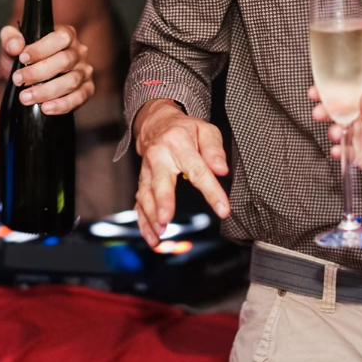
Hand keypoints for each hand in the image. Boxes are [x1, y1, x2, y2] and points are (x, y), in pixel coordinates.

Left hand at [0, 24, 93, 114]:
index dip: (41, 49)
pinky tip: (45, 108)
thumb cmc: (22, 59)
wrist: (25, 81)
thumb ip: (9, 38)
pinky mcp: (87, 89)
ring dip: (46, 91)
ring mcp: (84, 71)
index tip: (22, 58)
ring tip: (25, 97)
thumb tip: (16, 45)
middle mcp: (79, 51)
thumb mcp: (12, 45)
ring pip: (71, 81)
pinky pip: (79, 98)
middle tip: (18, 80)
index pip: (60, 38)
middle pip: (64, 61)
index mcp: (65, 34)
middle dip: (38, 72)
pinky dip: (62, 105)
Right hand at [132, 100, 229, 246]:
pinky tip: (151, 238)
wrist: (156, 124)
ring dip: (150, 216)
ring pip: (145, 195)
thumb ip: (214, 150)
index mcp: (178, 144)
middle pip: (160, 182)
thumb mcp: (205, 130)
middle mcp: (158, 158)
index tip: (223, 209)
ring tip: (159, 234)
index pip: (197, 170)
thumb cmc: (184, 130)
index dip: (211, 191)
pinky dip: (143, 222)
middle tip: (166, 220)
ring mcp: (147, 171)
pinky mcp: (142, 182)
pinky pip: (138, 203)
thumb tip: (221, 170)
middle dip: (162, 202)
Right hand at [308, 85, 361, 177]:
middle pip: (342, 110)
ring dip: (334, 130)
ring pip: (341, 130)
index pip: (353, 92)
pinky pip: (347, 151)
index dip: (337, 89)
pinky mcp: (361, 154)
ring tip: (335, 133)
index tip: (322, 89)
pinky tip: (337, 150)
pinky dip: (339, 152)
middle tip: (319, 112)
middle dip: (327, 110)